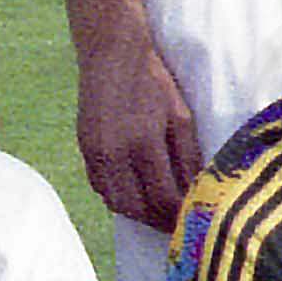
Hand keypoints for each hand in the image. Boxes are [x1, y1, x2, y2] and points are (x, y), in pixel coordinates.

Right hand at [77, 38, 203, 231]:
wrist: (111, 54)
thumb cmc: (153, 82)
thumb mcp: (180, 117)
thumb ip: (188, 158)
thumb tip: (197, 192)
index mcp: (142, 144)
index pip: (162, 198)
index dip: (178, 216)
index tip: (193, 222)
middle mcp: (114, 154)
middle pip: (137, 208)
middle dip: (159, 222)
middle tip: (178, 226)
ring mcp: (94, 153)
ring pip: (116, 203)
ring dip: (139, 214)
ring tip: (159, 214)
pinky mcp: (84, 149)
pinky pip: (101, 187)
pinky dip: (119, 199)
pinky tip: (136, 196)